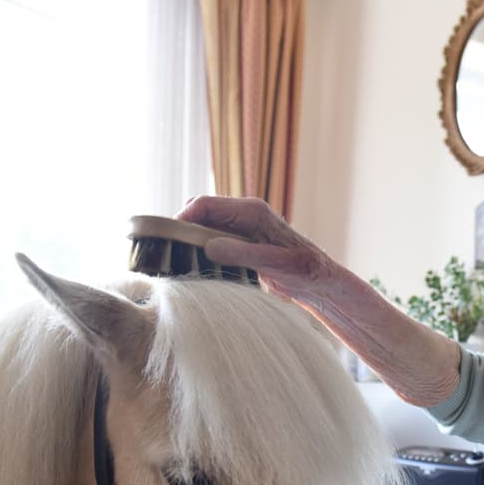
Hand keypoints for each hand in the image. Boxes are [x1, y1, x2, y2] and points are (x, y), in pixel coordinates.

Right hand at [176, 196, 334, 305]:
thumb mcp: (274, 263)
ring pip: (204, 223)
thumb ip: (243, 254)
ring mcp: (241, 226)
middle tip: (165, 249)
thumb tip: (209, 247)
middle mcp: (244, 213)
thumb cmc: (303, 270)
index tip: (165, 237)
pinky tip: (193, 262)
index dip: (182, 218)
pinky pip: (212, 236)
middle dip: (181, 226)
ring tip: (174, 256)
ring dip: (189, 236)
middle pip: (200, 210)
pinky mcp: (241, 239)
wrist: (318, 280)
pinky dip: (199, 245)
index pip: (205, 204)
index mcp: (252, 211)